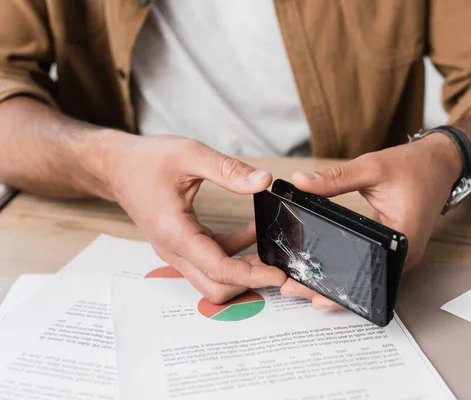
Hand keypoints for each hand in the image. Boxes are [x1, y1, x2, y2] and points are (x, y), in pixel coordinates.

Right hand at [105, 134, 286, 302]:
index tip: (279, 274)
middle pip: (216, 287)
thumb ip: (228, 170)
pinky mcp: (183, 244)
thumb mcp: (190, 155)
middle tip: (278, 264)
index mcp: (175, 233)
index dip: (252, 275)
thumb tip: (264, 181)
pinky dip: (234, 252)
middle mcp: (174, 249)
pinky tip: (253, 230)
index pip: (218, 269)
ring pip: (214, 278)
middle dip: (249, 281)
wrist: (116, 166)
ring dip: (243, 268)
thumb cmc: (146, 160)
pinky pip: (212, 260)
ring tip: (270, 248)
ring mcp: (177, 250)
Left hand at [280, 134, 461, 308]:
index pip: (365, 274)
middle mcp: (405, 256)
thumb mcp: (371, 168)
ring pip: (367, 279)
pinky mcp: (396, 250)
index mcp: (403, 240)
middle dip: (329, 290)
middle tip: (293, 288)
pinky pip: (371, 266)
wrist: (440, 162)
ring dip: (337, 282)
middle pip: (365, 284)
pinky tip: (324, 269)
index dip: (334, 287)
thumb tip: (301, 181)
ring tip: (303, 283)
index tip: (306, 287)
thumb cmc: (413, 166)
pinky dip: (349, 268)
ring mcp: (402, 256)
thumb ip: (335, 178)